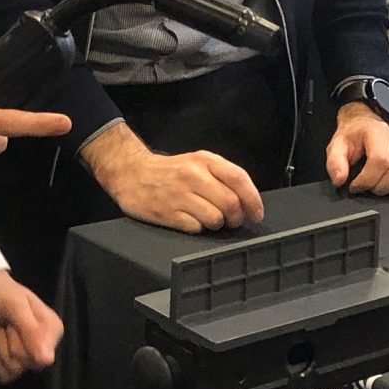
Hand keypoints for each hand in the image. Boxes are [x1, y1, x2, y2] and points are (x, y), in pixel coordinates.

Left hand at [0, 269, 62, 383]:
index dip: (20, 341)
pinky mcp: (11, 367)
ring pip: (9, 371)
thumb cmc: (2, 294)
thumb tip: (47, 360)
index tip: (13, 323)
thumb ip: (32, 330)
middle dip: (5, 342)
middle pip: (21, 365)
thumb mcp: (16, 306)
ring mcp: (27, 360)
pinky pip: (0, 375)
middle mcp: (44, 349)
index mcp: (53, 331)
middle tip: (3, 323)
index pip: (38, 357)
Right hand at [79, 120, 264, 233]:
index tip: (256, 214)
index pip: (238, 178)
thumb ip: (222, 176)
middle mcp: (193, 175)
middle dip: (236, 217)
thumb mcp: (197, 162)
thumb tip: (247, 200)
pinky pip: (196, 228)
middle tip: (232, 221)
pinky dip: (198, 228)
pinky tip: (191, 220)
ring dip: (217, 224)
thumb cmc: (170, 171)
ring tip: (209, 219)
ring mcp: (179, 195)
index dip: (253, 199)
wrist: (131, 173)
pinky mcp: (168, 213)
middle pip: (230, 203)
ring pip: (216, 218)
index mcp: (204, 160)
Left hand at [326, 103, 388, 196]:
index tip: (356, 186)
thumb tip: (340, 180)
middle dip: (381, 188)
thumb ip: (335, 163)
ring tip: (381, 183)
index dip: (366, 180)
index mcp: (379, 133)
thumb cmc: (354, 135)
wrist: (365, 124)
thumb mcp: (337, 145)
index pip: (380, 161)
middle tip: (369, 186)